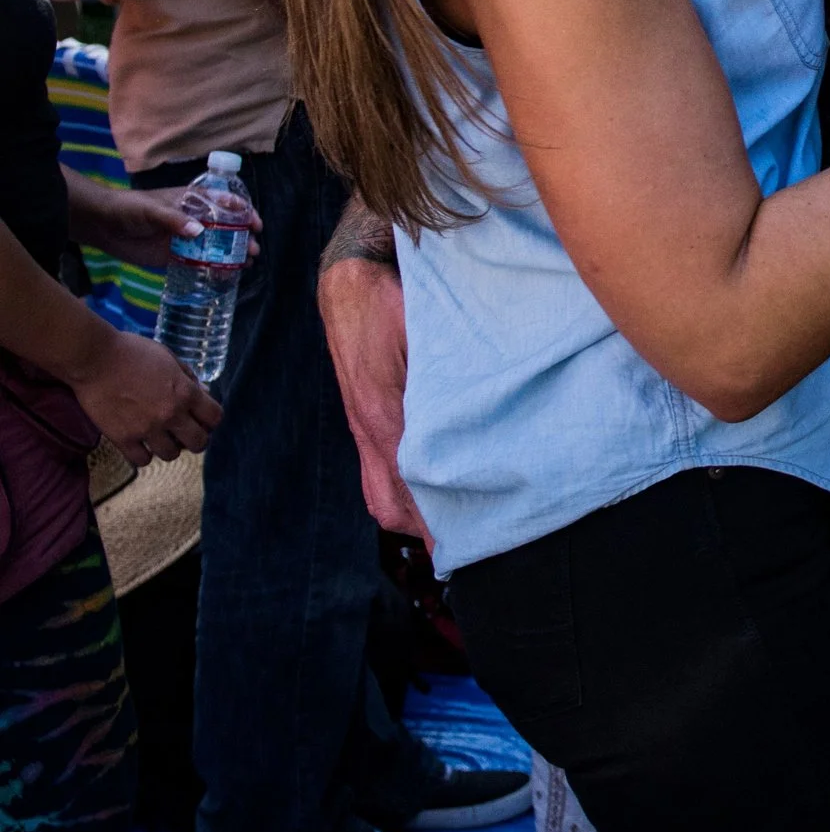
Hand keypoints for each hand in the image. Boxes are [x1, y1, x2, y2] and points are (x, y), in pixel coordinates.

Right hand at [63, 326, 218, 464]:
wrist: (95, 359)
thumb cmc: (133, 352)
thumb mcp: (169, 358)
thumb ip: (188, 378)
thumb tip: (203, 393)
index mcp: (185, 392)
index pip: (215, 418)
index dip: (211, 419)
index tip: (203, 418)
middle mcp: (170, 414)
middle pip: (199, 443)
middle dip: (197, 439)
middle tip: (186, 433)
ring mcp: (146, 429)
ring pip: (171, 455)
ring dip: (169, 447)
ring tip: (162, 438)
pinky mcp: (122, 439)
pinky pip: (142, 460)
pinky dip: (144, 454)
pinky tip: (141, 444)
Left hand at [82, 183, 261, 272]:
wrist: (104, 227)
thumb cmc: (129, 209)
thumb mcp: (152, 209)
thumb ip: (174, 219)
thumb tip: (199, 231)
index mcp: (193, 201)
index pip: (226, 203)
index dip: (244, 211)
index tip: (255, 224)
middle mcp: (195, 219)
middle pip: (227, 227)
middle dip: (243, 237)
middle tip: (253, 250)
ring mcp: (186, 239)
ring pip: (216, 247)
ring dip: (232, 254)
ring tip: (247, 264)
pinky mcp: (176, 257)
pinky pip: (199, 263)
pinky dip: (214, 269)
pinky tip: (226, 276)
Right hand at [318, 255, 429, 542]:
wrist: (351, 285)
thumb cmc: (392, 302)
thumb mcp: (421, 328)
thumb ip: (448, 364)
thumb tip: (477, 394)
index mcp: (384, 411)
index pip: (409, 479)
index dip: (429, 515)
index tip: (450, 543)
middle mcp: (370, 426)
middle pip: (389, 499)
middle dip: (419, 528)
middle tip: (454, 546)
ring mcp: (362, 425)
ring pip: (379, 491)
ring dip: (406, 515)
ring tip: (441, 530)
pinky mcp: (362, 419)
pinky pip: (373, 471)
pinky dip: (394, 493)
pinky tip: (417, 497)